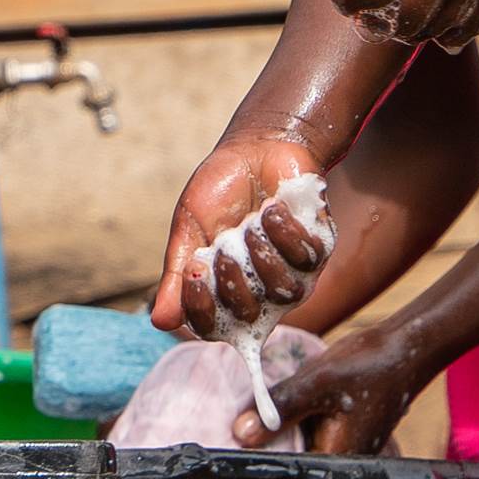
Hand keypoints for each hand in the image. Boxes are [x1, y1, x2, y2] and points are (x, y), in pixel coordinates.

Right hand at [152, 134, 329, 334]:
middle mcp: (260, 292)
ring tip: (250, 221)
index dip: (202, 310)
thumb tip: (159, 322)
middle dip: (231, 278)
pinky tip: (273, 207)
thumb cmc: (218, 193)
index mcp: (225, 292)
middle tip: (224, 243)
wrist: (254, 150)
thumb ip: (177, 275)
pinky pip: (307, 258)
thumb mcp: (188, 230)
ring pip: (283, 291)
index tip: (193, 270)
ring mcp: (293, 273)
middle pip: (247, 316)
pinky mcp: (319, 249)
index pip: (214, 328)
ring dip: (261, 253)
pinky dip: (284, 230)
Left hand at [248, 320, 430, 454]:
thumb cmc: (367, 365)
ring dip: (279, 434)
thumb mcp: (318, 382)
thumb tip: (240, 435)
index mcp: (339, 461)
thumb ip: (280, 409)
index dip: (261, 458)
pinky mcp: (341, 436)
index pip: (289, 473)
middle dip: (267, 446)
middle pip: (293, 464)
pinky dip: (293, 424)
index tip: (233, 444)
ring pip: (299, 449)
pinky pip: (308, 437)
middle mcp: (342, 464)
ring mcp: (343, 450)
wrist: (402, 349)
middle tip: (238, 427)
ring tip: (252, 419)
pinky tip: (280, 409)